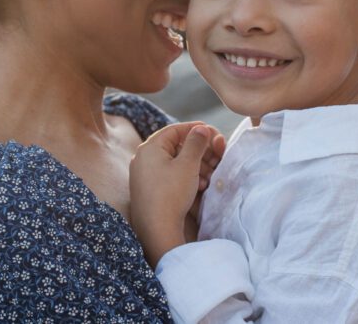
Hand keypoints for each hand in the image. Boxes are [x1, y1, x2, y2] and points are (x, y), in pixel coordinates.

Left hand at [130, 122, 224, 265]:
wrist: (157, 230)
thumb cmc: (171, 193)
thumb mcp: (188, 164)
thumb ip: (196, 142)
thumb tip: (201, 128)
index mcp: (150, 148)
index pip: (175, 130)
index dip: (195, 130)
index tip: (212, 134)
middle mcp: (143, 158)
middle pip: (176, 146)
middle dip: (199, 152)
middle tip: (215, 157)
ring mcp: (143, 175)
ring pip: (174, 162)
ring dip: (195, 165)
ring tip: (209, 175)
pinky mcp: (148, 190)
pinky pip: (169, 175)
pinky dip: (186, 176)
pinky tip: (200, 185)